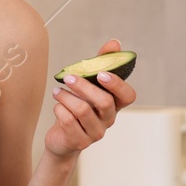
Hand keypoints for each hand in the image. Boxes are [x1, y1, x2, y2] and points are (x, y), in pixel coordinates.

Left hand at [44, 38, 136, 160]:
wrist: (62, 138)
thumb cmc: (78, 107)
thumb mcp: (89, 84)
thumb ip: (101, 63)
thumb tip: (115, 43)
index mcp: (115, 104)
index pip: (128, 96)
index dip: (117, 84)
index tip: (101, 73)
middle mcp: (109, 119)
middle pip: (104, 102)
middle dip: (83, 86)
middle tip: (68, 77)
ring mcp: (96, 133)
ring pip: (82, 111)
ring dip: (66, 96)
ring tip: (56, 91)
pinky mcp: (80, 142)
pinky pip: (68, 122)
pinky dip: (59, 110)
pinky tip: (57, 106)